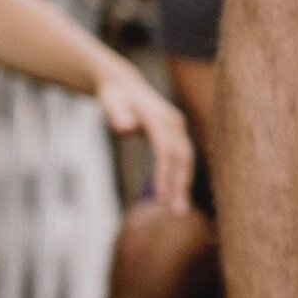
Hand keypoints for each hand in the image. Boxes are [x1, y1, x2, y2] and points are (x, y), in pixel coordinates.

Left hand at [97, 67, 193, 214]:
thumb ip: (117, 114)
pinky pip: (182, 159)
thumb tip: (124, 127)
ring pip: (186, 160)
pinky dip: (180, 178)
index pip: (165, 148)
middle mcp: (174, 122)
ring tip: (178, 210)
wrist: (125, 85)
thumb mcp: (111, 102)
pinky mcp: (177, 135)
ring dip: (183, 185)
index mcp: (158, 116)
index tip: (159, 195)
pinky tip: (175, 197)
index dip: (164, 171)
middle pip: (182, 157)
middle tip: (176, 211)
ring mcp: (178, 128)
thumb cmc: (115, 96)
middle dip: (179, 184)